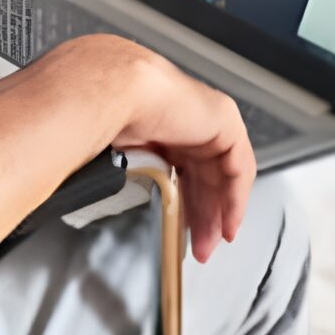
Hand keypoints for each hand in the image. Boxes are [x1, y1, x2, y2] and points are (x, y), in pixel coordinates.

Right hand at [111, 48, 255, 260]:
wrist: (108, 89)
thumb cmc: (96, 111)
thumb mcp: (113, 155)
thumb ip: (125, 173)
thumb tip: (105, 198)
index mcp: (157, 120)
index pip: (180, 166)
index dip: (183, 201)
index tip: (180, 228)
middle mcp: (184, 118)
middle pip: (203, 175)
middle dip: (202, 214)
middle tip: (199, 245)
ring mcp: (206, 117)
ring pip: (223, 174)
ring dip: (219, 212)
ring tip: (211, 243)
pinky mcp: (224, 122)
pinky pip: (239, 168)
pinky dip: (235, 199)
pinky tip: (228, 223)